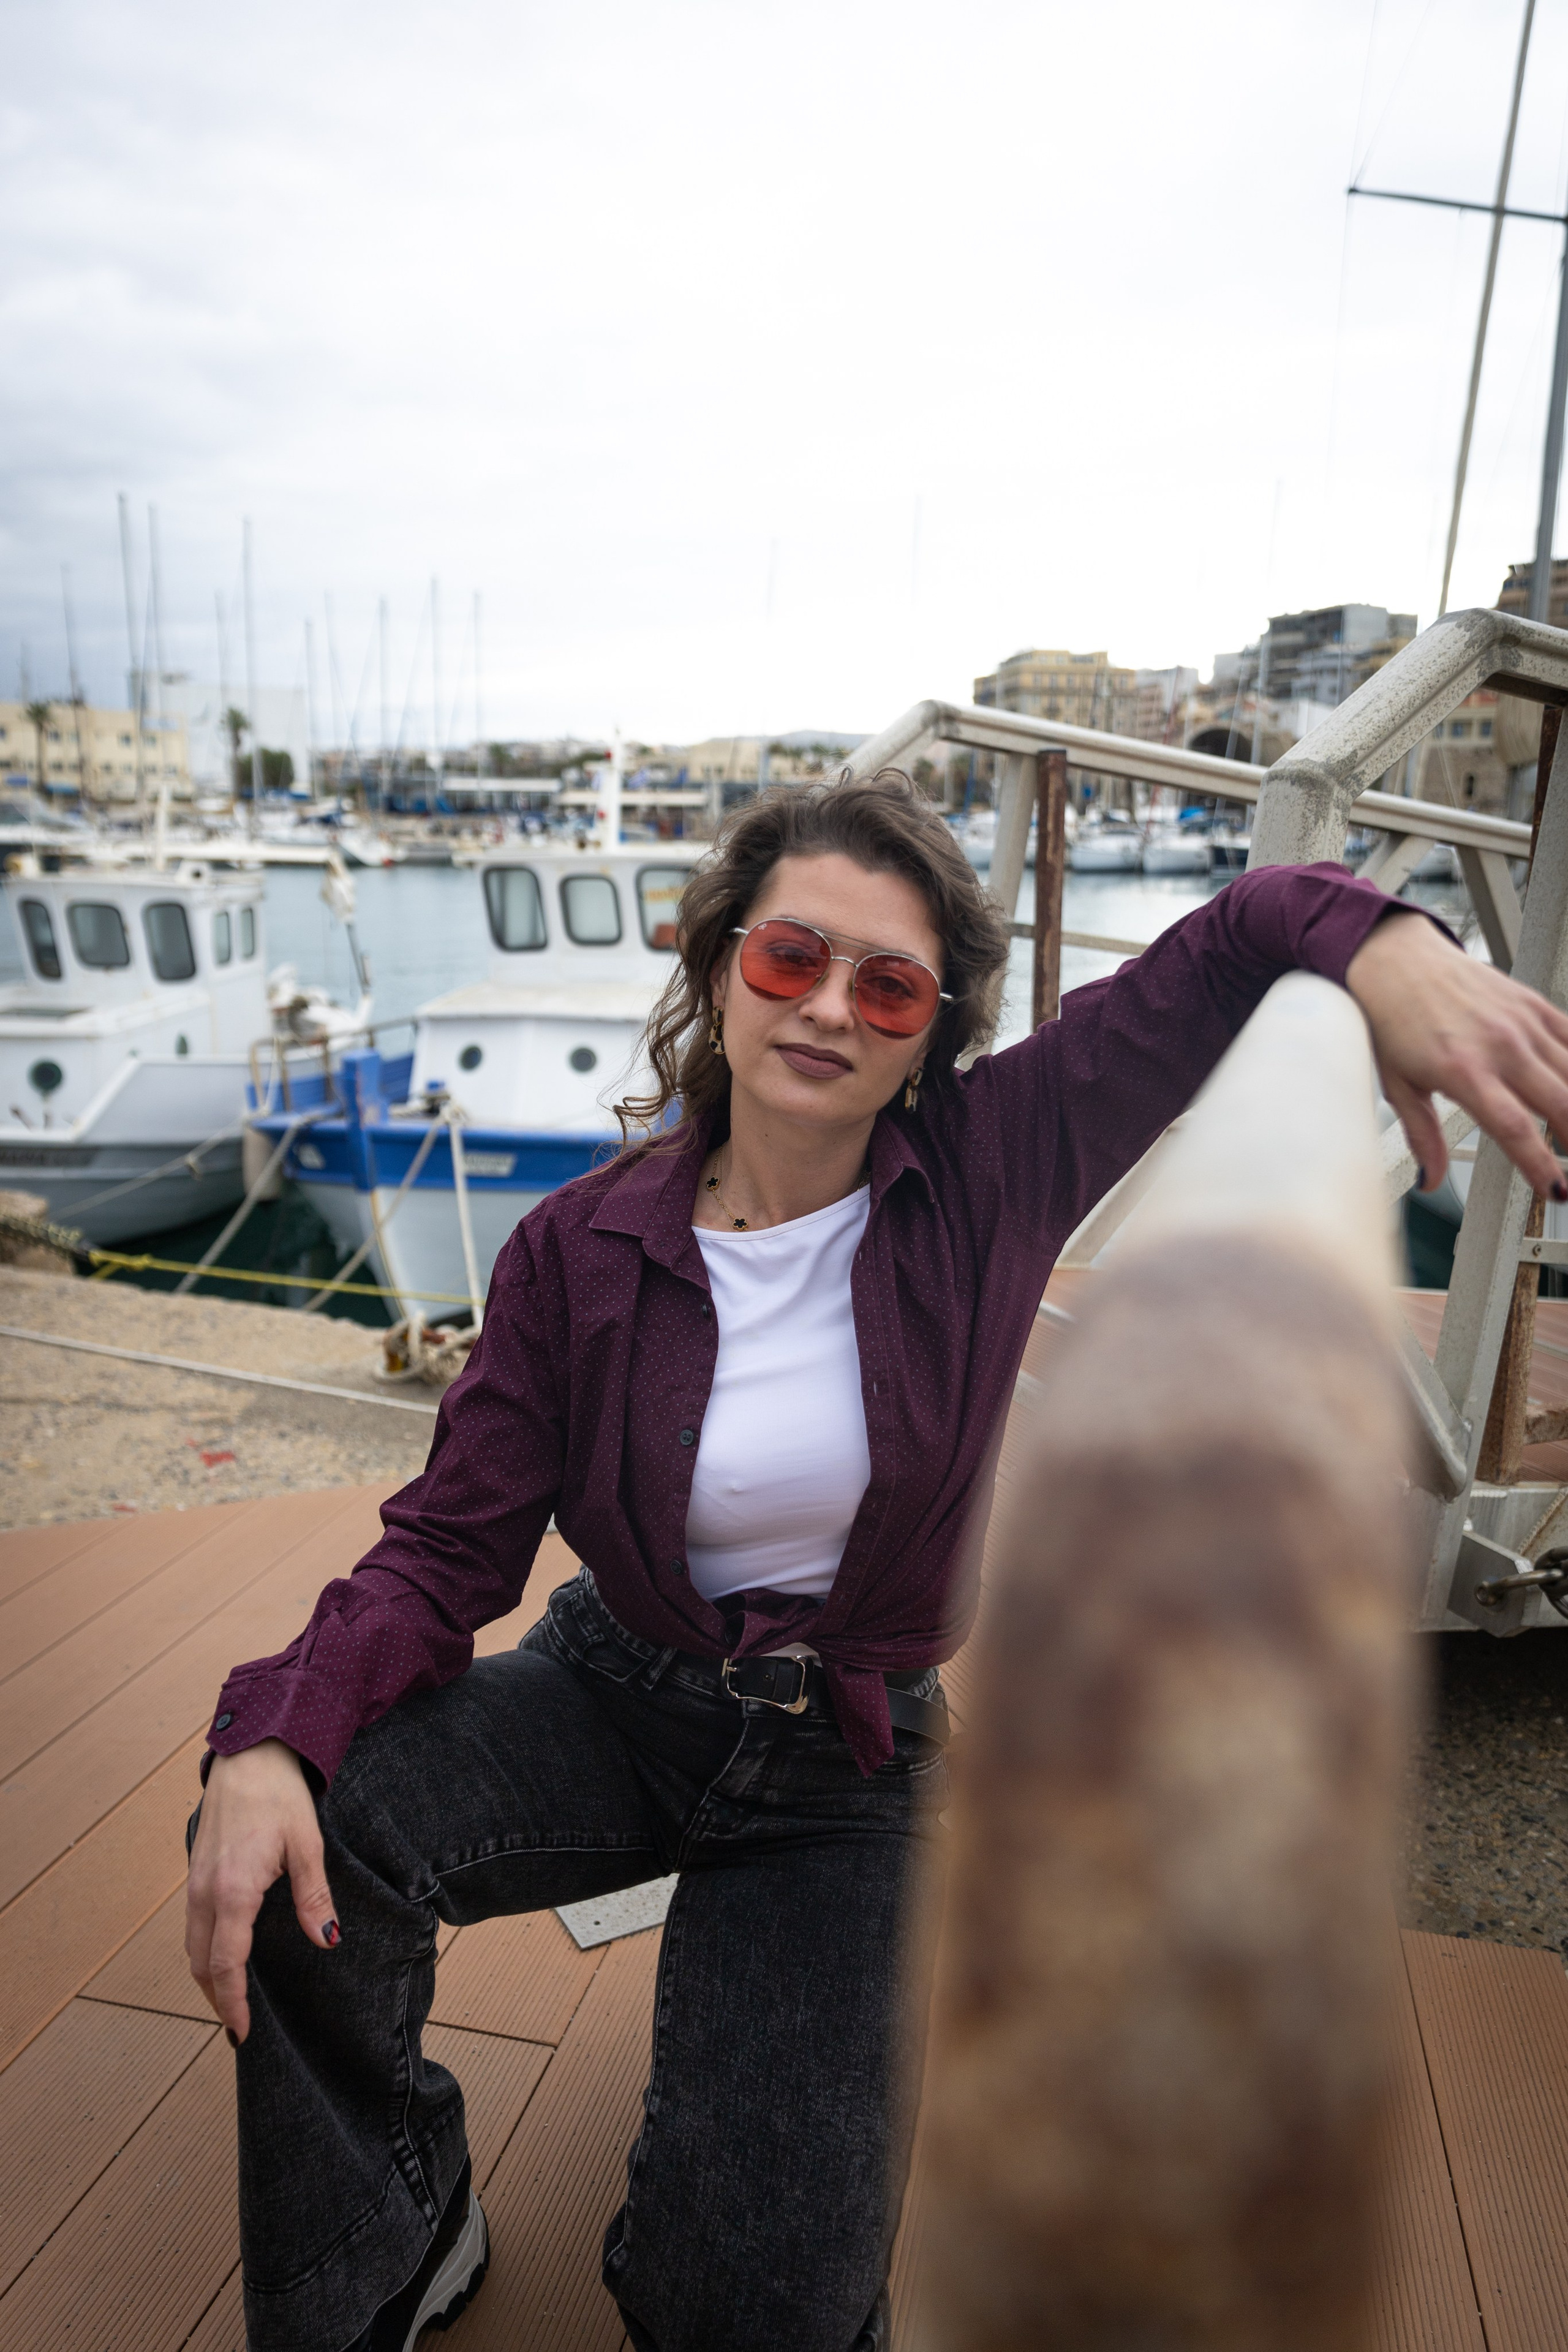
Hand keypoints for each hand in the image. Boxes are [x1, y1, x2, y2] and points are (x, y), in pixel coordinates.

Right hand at [185, 1738, 338, 2041]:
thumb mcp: (307, 1845)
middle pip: (200, 1962)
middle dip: (216, 1998)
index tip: (242, 2032)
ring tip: (232, 1998)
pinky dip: (204, 1949)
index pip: (226, 1963)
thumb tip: (326, 1940)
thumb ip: (313, 1897)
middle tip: (238, 2025)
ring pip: (192, 1944)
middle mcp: (205, 1891)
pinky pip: (193, 1923)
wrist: (249, 1753)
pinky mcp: (195, 1871)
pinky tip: (224, 1952)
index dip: (233, 2002)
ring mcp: (195, 1881)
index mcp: (233, 1890)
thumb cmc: (279, 1795)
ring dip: (207, 1975)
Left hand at [1345, 911, 1567, 1195]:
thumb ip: (1421, 1136)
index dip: (1541, 1166)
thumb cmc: (1391, 1019)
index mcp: (1464, 1071)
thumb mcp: (1397, 1085)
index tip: (1556, 1191)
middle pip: (1560, 1104)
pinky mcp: (1533, 1005)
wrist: (1395, 959)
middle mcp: (1500, 1046)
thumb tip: (1430, 1179)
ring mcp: (1521, 1023)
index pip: (1516, 1129)